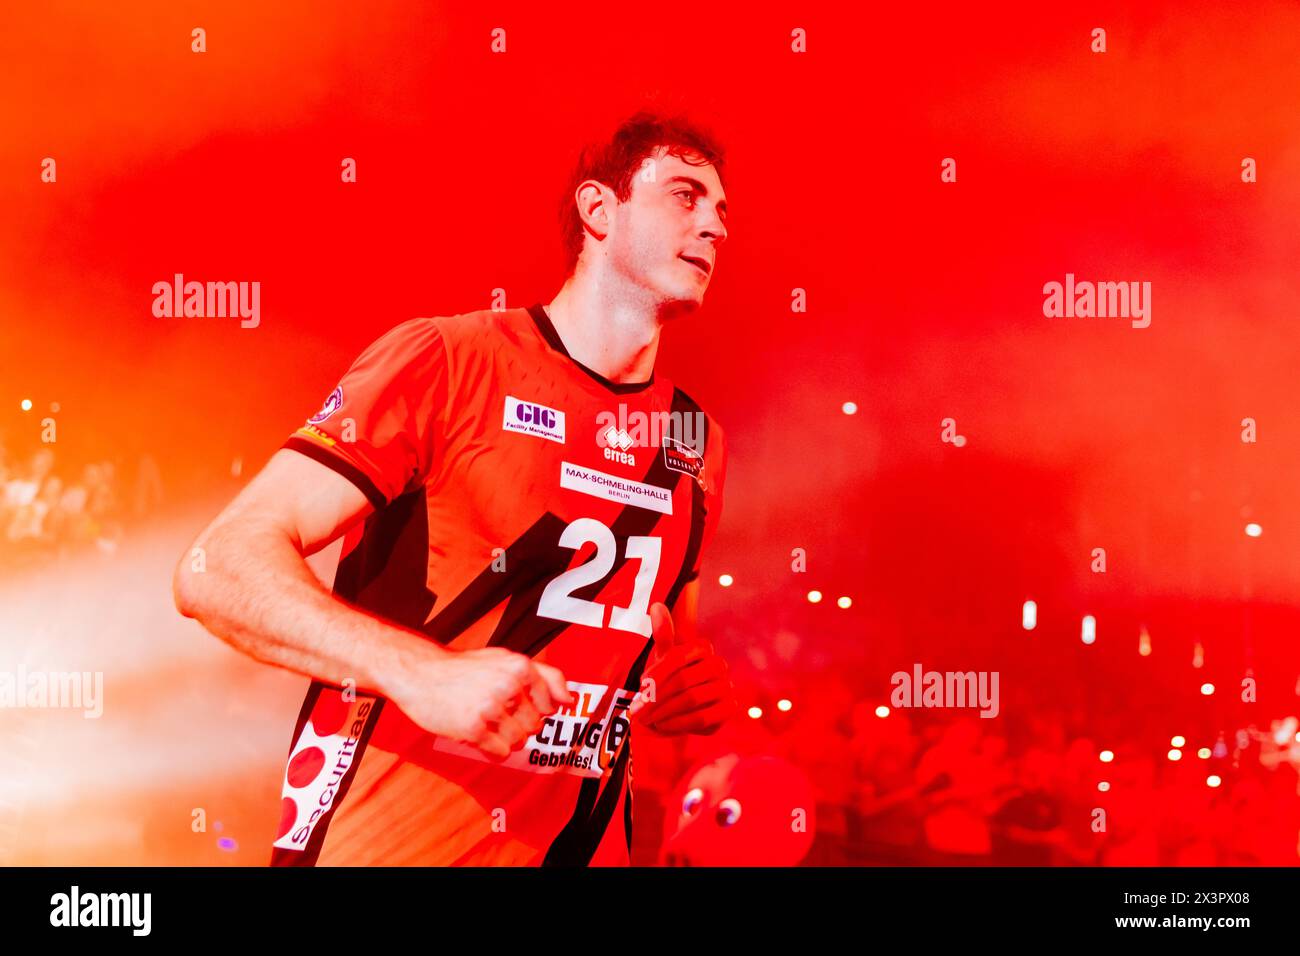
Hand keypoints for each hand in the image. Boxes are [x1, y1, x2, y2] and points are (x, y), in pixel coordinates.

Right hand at [391, 646, 572, 760]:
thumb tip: (570, 700)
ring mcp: (490, 707)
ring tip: (486, 722)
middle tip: (495, 712)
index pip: (550, 705)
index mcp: (520, 666)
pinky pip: (501, 752)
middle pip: (535, 726)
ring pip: (520, 741)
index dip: (535, 709)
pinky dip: (492, 749)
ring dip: (505, 738)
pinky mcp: (472, 728)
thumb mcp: (507, 660)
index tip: (515, 703)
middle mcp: (508, 685)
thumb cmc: (468, 668)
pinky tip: (477, 733)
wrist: (422, 673)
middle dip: (519, 724)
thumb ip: (544, 676)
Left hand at [631, 602, 736, 735]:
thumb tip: (656, 605)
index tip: (639, 688)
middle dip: (656, 698)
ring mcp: (726, 687)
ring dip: (664, 712)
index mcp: (702, 647)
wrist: (684, 707)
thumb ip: (663, 634)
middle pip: (683, 681)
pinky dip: (678, 723)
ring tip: (647, 719)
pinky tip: (663, 726)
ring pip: (691, 700)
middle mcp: (718, 665)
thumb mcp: (663, 657)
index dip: (655, 674)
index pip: (676, 658)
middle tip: (637, 711)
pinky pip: (702, 718)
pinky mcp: (729, 709)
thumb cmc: (670, 678)